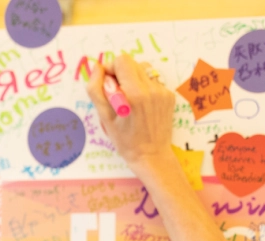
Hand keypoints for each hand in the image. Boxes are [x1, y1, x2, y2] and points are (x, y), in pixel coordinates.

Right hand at [86, 54, 177, 172]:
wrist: (151, 155)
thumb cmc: (124, 140)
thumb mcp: (104, 117)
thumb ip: (96, 89)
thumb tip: (97, 67)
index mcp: (134, 93)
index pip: (122, 61)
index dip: (110, 69)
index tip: (106, 84)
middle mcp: (151, 89)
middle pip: (132, 63)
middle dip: (120, 74)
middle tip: (116, 94)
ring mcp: (163, 91)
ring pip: (143, 69)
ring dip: (133, 79)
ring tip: (129, 99)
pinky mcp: (169, 95)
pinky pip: (152, 81)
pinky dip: (143, 88)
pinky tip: (141, 106)